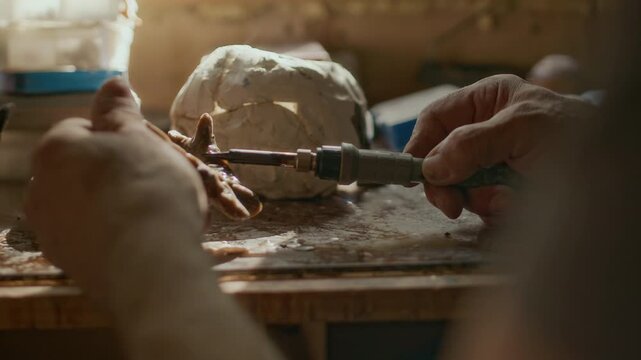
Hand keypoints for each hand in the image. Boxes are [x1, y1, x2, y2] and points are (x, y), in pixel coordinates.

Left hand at [25, 78, 207, 298]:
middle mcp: (41, 188)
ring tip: (149, 214)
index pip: (83, 130)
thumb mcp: (140, 138)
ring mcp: (50, 229)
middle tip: (152, 183)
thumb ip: (120, 110)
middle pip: (81, 169)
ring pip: (86, 204)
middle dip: (111, 172)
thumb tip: (113, 81)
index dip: (119, 138)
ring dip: (112, 203)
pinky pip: (91, 236)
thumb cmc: (149, 188)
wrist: (149, 264)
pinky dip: (111, 233)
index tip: (146, 154)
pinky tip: (139, 238)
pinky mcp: (67, 262)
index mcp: (55, 149)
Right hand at [404, 75, 594, 222]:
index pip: (437, 119)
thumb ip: (474, 143)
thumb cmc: (574, 135)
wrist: (618, 173)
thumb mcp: (522, 129)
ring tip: (507, 199)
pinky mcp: (502, 189)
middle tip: (452, 205)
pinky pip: (481, 204)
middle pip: (441, 158)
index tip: (410, 173)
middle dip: (447, 183)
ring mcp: (492, 162)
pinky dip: (494, 210)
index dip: (419, 144)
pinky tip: (515, 204)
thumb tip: (430, 166)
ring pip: (459, 186)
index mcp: (487, 101)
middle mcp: (484, 130)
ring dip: (478, 199)